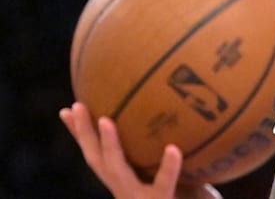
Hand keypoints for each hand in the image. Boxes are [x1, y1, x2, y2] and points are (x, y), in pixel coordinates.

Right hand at [59, 102, 220, 198]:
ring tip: (106, 120)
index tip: (68, 109)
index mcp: (128, 183)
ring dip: (110, 146)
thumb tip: (186, 109)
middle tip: (75, 106)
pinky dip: (169, 168)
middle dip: (83, 135)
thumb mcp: (182, 172)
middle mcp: (127, 192)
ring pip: (117, 172)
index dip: (82, 135)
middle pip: (97, 160)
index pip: (99, 156)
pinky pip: (164, 185)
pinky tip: (173, 148)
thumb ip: (176, 150)